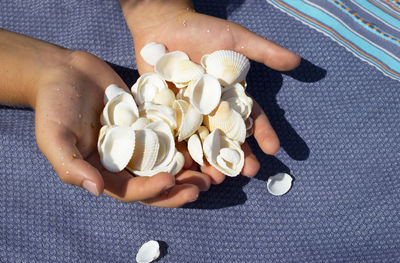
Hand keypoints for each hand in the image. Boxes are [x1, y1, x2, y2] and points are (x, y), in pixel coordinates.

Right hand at [0, 29, 207, 206]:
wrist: (64, 72)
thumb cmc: (54, 105)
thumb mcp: (54, 138)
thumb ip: (71, 166)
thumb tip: (96, 191)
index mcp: (102, 171)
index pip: (129, 190)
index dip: (150, 190)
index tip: (169, 181)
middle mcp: (123, 161)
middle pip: (153, 182)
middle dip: (177, 189)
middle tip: (201, 188)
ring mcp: (137, 141)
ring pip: (166, 162)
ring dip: (188, 171)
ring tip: (210, 174)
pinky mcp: (148, 122)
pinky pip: (169, 135)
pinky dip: (186, 141)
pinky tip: (204, 142)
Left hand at [121, 0, 300, 182]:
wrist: (162, 24)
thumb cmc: (201, 30)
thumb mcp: (236, 39)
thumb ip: (264, 51)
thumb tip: (296, 61)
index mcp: (231, 96)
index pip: (250, 118)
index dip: (263, 133)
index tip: (273, 149)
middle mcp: (212, 109)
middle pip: (228, 137)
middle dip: (239, 155)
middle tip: (248, 171)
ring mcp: (190, 114)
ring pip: (203, 143)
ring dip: (211, 162)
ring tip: (217, 178)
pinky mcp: (167, 115)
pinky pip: (175, 137)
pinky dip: (181, 153)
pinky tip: (186, 169)